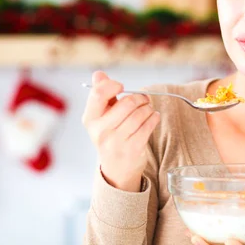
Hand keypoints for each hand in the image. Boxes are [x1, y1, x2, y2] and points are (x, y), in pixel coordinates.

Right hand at [82, 71, 159, 191]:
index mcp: (90, 120)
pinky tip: (153, 117)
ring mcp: (116, 141)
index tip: (121, 87)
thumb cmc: (110, 136)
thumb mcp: (101, 117)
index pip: (98, 94)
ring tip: (148, 108)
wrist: (116, 169)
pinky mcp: (133, 149)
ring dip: (148, 108)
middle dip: (139, 98)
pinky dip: (154, 117)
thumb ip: (101, 94)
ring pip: (139, 114)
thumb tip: (98, 74)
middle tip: (143, 99)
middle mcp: (100, 131)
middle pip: (125, 103)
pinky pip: (148, 125)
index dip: (112, 85)